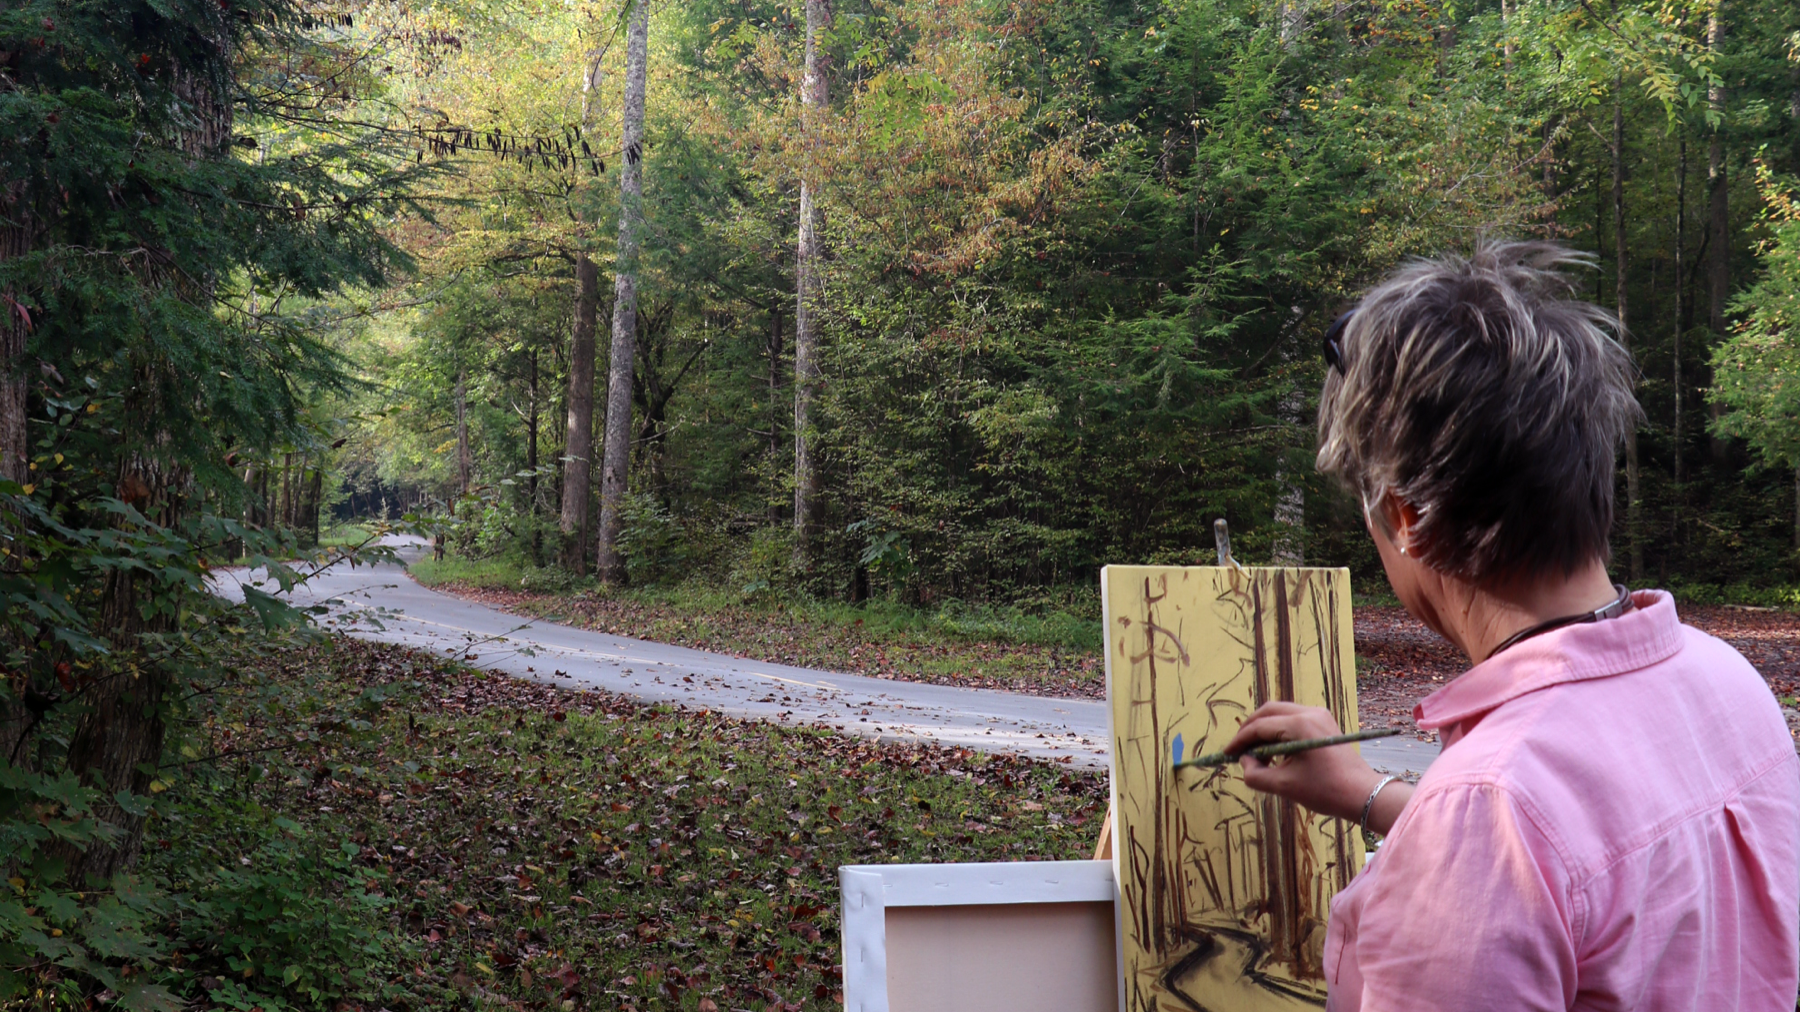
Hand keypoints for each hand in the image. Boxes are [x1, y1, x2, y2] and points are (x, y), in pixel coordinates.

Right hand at [1223, 702, 1385, 822]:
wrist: (1363, 794)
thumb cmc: (1325, 791)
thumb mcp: (1284, 786)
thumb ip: (1255, 774)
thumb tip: (1244, 762)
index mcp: (1299, 725)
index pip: (1259, 726)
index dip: (1240, 740)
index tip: (1227, 754)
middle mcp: (1309, 712)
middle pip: (1268, 711)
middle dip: (1250, 729)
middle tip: (1238, 750)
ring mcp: (1319, 715)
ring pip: (1281, 713)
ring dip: (1264, 730)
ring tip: (1256, 755)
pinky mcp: (1324, 723)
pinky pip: (1293, 719)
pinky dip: (1279, 731)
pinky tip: (1274, 752)